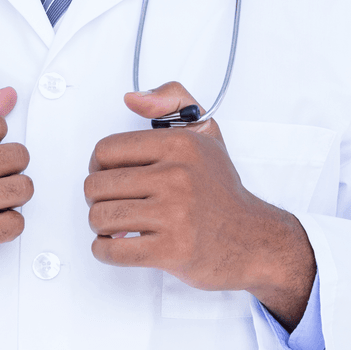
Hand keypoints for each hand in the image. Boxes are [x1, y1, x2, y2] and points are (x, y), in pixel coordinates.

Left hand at [85, 82, 315, 329]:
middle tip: (113, 203)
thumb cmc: (221, 190)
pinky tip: (117, 244)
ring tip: (116, 225)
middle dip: (96, 198)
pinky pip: (113, 251)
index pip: (107, 150)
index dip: (98, 166)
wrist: (254, 240)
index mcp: (180, 145)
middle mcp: (178, 176)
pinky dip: (104, 250)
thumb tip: (131, 98)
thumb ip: (172, 101)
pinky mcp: (173, 251)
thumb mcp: (206, 133)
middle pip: (97, 185)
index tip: (108, 175)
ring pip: (100, 217)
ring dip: (100, 226)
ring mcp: (175, 215)